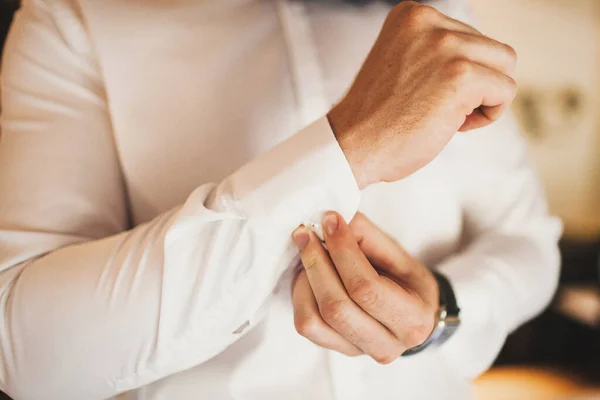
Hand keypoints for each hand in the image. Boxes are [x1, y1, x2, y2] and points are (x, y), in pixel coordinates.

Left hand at [291, 212, 438, 363]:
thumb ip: (366, 236)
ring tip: (308, 251)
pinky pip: (306, 325)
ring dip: (305, 278)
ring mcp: (357, 351)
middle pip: (336, 306)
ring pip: (315, 319)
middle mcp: (385, 345)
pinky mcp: (335, 349)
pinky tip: (307, 274)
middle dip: (316, 263)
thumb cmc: (405, 280)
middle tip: (307, 232)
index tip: (331, 221)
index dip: (343, 252)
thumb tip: (329, 221)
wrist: (411, 313)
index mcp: (412, 319)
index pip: (366, 288)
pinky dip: (300, 294)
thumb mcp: (397, 254)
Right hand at [328, 1, 517, 188]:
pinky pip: (505, 91)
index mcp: (411, 14)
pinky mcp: (460, 76)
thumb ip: (434, 50)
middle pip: (491, 49)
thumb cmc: (376, 117)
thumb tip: (485, 59)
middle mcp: (428, 21)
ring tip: (448, 115)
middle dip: (474, 83)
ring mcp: (444, 46)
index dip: (456, 72)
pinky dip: (489, 115)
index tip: (425, 93)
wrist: (351, 146)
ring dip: (484, 96)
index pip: (468, 35)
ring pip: (504, 65)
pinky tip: (456, 125)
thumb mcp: (402, 63)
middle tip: (437, 108)